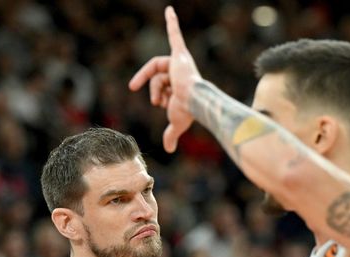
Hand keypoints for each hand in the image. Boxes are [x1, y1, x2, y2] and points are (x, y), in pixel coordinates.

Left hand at [129, 6, 201, 152]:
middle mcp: (181, 69)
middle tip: (155, 102)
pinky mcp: (180, 54)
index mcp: (180, 82)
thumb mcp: (177, 122)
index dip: (156, 93)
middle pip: (157, 75)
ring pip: (158, 69)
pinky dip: (172, 22)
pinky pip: (175, 35)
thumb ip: (172, 134)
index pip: (162, 82)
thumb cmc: (189, 111)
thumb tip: (168, 150)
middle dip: (154, 89)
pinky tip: (169, 10)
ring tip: (162, 97)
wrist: (195, 103)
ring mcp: (181, 61)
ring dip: (156, 85)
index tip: (154, 103)